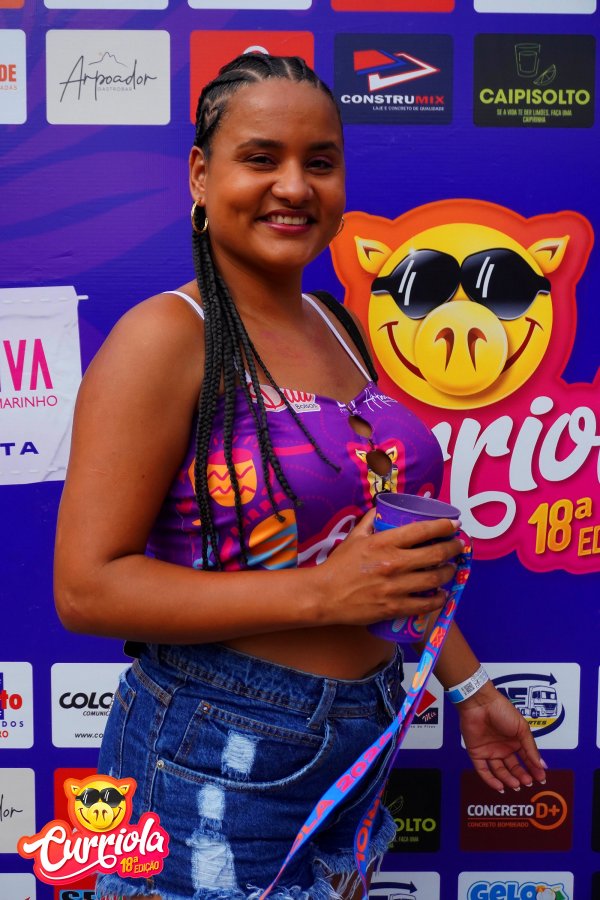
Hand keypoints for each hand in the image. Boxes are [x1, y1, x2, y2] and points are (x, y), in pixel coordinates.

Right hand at [316, 509, 463, 627]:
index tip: (454, 525)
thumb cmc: (339, 565)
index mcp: (384, 543)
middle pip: (435, 554)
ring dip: (449, 572)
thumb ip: (370, 520)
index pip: (422, 530)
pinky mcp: (394, 607)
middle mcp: (393, 563)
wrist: (324, 595)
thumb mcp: (354, 537)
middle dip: (453, 548)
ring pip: (435, 579)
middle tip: (459, 546)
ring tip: (451, 568)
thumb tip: (382, 507)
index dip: (444, 526)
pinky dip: (438, 599)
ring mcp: (396, 587)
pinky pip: (425, 603)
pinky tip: (442, 595)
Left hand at [457, 682, 547, 791]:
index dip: (534, 769)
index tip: (542, 779)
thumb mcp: (522, 729)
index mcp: (515, 741)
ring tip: (517, 785)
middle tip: (529, 782)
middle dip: (522, 776)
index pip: (526, 759)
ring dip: (508, 780)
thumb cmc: (502, 710)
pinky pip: (483, 770)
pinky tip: (500, 787)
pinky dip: (490, 780)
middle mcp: (502, 748)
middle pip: (513, 767)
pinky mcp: (476, 753)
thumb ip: (530, 748)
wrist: (480, 703)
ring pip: (500, 771)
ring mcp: (489, 751)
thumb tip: (541, 765)